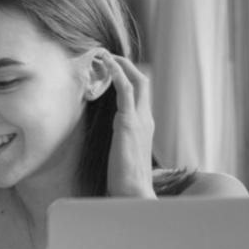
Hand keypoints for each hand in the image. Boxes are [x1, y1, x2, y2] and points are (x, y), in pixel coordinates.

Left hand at [102, 54, 156, 197]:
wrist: (133, 193)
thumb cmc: (125, 180)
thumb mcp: (121, 156)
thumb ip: (118, 144)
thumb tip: (108, 142)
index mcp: (145, 126)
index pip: (141, 94)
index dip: (128, 78)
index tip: (111, 68)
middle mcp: (146, 119)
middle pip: (142, 82)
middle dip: (126, 65)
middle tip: (106, 55)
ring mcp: (140, 120)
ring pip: (136, 81)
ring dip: (119, 65)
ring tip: (102, 55)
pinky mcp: (129, 123)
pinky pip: (126, 91)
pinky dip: (117, 75)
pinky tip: (107, 66)